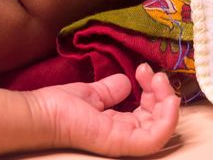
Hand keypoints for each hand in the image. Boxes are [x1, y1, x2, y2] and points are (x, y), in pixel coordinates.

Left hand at [30, 63, 179, 156]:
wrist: (43, 113)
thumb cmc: (62, 105)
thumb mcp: (94, 93)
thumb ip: (112, 90)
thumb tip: (127, 81)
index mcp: (118, 124)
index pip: (148, 111)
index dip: (152, 90)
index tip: (142, 69)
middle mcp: (125, 134)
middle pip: (158, 118)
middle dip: (162, 92)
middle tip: (153, 73)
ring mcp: (124, 140)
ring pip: (161, 126)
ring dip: (167, 101)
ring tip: (158, 80)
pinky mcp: (122, 142)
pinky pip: (155, 138)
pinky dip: (168, 120)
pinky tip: (168, 99)